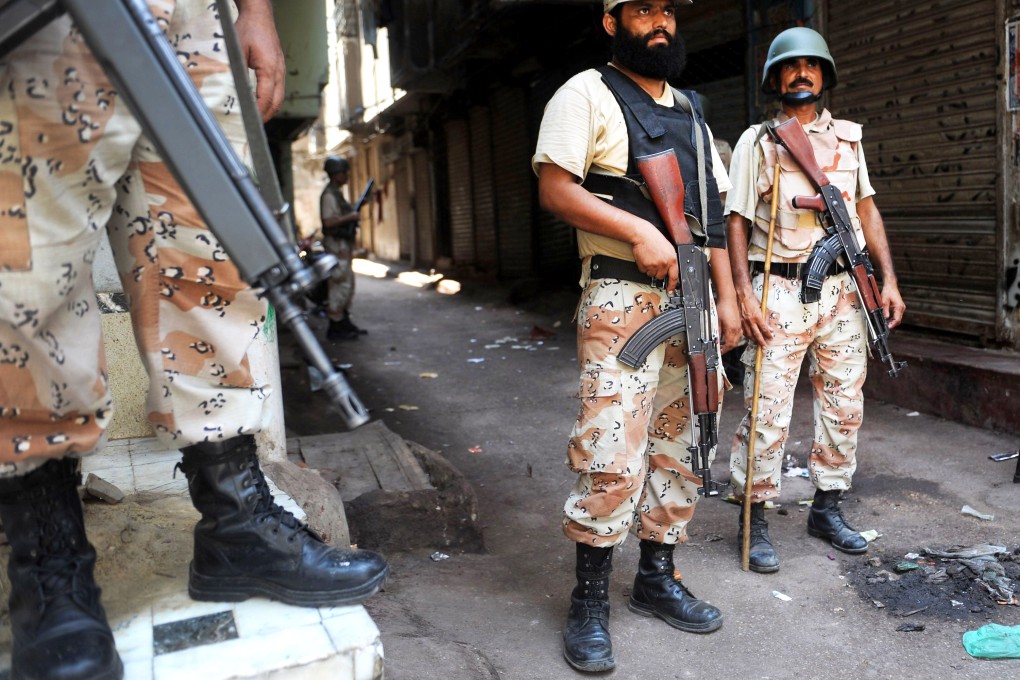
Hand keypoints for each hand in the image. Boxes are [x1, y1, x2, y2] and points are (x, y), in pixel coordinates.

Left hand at [234, 1, 284, 120]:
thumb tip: (230, 90)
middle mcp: (279, 72)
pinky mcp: (279, 69)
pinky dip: (271, 100)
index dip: (258, 113)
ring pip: (280, 98)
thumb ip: (235, 71)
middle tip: (253, 126)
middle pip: (277, 102)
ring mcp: (281, 71)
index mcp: (270, 69)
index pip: (266, 98)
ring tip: (258, 119)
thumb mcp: (236, 50)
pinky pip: (279, 90)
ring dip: (270, 109)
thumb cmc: (248, 29)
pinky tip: (262, 103)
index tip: (250, 122)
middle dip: (266, 116)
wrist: (260, 16)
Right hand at [631, 224, 678, 289]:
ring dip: (650, 269)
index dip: (673, 285)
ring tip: (650, 258)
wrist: (643, 235)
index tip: (671, 291)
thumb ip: (670, 260)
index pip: (674, 276)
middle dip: (658, 271)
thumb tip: (670, 270)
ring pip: (651, 274)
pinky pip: (644, 271)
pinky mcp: (645, 266)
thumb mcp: (668, 249)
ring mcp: (654, 266)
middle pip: (661, 276)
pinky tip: (645, 258)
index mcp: (672, 259)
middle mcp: (664, 264)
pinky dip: (643, 266)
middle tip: (655, 262)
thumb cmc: (655, 240)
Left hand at [716, 296, 741, 353]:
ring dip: (732, 344)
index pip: (729, 344)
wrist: (729, 298)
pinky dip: (735, 339)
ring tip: (725, 345)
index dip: (724, 350)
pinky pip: (739, 335)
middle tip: (722, 350)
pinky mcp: (739, 323)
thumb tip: (716, 341)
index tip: (720, 352)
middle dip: (728, 348)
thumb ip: (717, 333)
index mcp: (731, 329)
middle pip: (734, 344)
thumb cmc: (723, 307)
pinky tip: (731, 338)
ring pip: (737, 340)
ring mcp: (739, 326)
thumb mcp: (717, 321)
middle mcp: (737, 329)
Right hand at [737, 285, 772, 347]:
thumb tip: (769, 327)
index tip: (770, 338)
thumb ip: (766, 318)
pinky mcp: (739, 321)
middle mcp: (750, 320)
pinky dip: (747, 335)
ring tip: (757, 343)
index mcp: (757, 317)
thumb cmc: (752, 300)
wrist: (742, 295)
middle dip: (761, 341)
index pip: (764, 329)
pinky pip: (743, 331)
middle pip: (757, 334)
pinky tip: (749, 337)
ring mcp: (744, 322)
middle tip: (764, 346)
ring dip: (754, 340)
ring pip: (749, 334)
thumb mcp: (762, 308)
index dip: (768, 335)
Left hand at [881, 283, 905, 328]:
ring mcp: (901, 308)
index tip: (888, 327)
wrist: (891, 286)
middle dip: (893, 324)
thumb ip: (885, 309)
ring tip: (886, 325)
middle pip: (898, 320)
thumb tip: (886, 317)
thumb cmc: (888, 292)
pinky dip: (893, 318)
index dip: (892, 324)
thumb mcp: (884, 301)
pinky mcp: (899, 307)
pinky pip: (897, 315)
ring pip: (898, 318)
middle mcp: (902, 308)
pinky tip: (888, 320)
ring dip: (893, 322)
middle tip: (886, 328)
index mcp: (899, 306)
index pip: (897, 318)